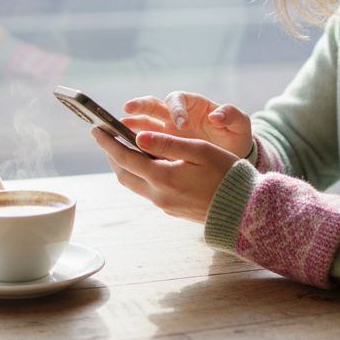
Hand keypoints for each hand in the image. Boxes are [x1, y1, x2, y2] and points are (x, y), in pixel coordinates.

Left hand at [91, 126, 239, 222]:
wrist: (244, 209)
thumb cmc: (226, 174)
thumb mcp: (199, 151)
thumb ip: (168, 143)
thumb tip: (138, 136)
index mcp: (163, 177)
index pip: (125, 158)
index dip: (108, 142)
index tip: (95, 129)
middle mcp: (159, 195)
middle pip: (123, 174)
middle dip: (112, 155)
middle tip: (106, 138)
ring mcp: (164, 205)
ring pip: (133, 184)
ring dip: (124, 166)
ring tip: (122, 148)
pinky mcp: (171, 210)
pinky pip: (147, 191)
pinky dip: (139, 175)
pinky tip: (146, 164)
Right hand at [122, 91, 253, 159]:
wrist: (231, 161)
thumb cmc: (235, 137)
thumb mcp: (239, 125)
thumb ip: (231, 115)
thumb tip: (217, 115)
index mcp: (193, 105)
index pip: (178, 100)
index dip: (176, 110)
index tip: (180, 125)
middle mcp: (175, 115)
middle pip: (153, 105)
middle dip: (140, 106)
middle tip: (128, 109)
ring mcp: (166, 131)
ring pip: (143, 122)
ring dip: (130, 123)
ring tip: (117, 126)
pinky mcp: (162, 147)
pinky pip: (144, 143)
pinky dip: (133, 144)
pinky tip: (122, 148)